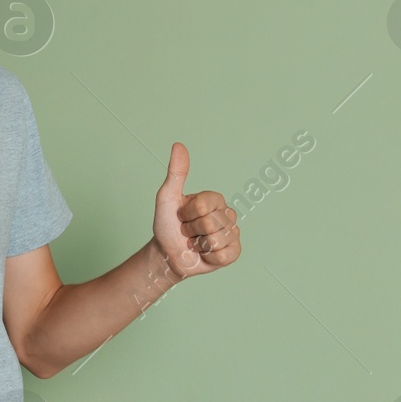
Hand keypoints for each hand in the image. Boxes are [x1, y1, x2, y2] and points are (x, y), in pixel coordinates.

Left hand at [153, 142, 240, 279]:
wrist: (167, 253)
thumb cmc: (167, 225)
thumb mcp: (167, 197)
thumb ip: (176, 172)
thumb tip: (178, 145)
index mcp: (214, 199)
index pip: (203, 205)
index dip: (187, 214)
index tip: (181, 216)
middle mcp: (227, 213)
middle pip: (209, 223)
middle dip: (191, 231)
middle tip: (187, 232)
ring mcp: (232, 233)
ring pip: (216, 240)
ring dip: (199, 245)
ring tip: (195, 242)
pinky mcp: (233, 252)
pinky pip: (224, 254)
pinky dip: (209, 257)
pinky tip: (205, 253)